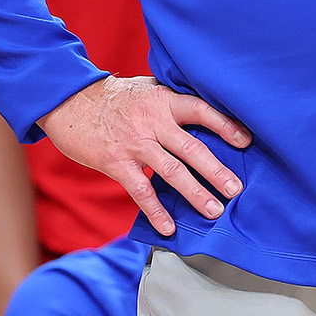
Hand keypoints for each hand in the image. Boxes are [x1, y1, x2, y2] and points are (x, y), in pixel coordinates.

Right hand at [38, 75, 250, 236]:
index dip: (225, 125)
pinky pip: (140, 191)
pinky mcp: (116, 163)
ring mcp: (135, 144)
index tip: (245, 141)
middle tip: (236, 190)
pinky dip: (155, 211)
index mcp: (164, 101)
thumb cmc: (113, 96)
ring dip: (195, 194)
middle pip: (192, 148)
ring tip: (214, 211)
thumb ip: (171, 100)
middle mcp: (153, 123)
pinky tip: (168, 227)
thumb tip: (201, 110)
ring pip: (171, 172)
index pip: (201, 111)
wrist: (69, 101)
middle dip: (216, 171)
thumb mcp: (146, 87)